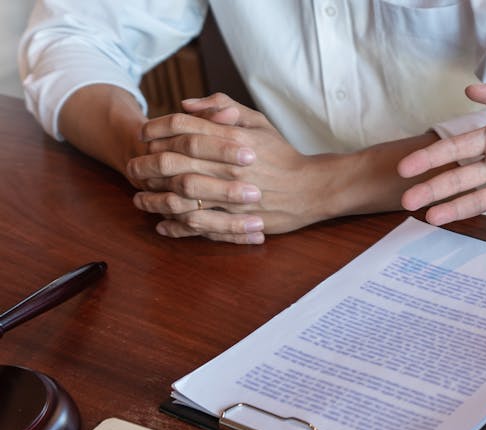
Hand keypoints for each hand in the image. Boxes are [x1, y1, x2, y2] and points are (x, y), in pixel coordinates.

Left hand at [128, 94, 325, 243]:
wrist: (312, 189)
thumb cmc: (283, 155)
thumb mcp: (258, 122)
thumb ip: (223, 106)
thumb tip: (186, 104)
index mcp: (233, 138)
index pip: (181, 128)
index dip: (156, 129)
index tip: (143, 136)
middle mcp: (228, 166)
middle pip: (171, 162)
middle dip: (144, 164)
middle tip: (132, 167)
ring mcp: (231, 196)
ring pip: (178, 196)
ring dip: (153, 198)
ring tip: (139, 199)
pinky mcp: (237, 221)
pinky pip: (198, 225)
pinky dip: (175, 227)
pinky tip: (162, 225)